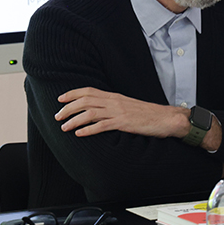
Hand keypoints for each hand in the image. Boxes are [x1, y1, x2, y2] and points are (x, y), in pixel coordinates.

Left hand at [56, 87, 187, 137]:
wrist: (166, 118)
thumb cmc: (148, 114)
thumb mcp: (128, 106)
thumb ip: (114, 106)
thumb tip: (99, 110)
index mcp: (115, 96)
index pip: (89, 91)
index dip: (72, 94)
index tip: (60, 99)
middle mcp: (115, 101)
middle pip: (86, 100)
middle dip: (68, 108)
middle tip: (57, 116)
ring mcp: (119, 112)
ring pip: (90, 112)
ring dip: (74, 119)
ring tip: (64, 127)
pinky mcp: (124, 123)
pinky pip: (102, 125)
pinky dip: (88, 129)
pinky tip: (79, 133)